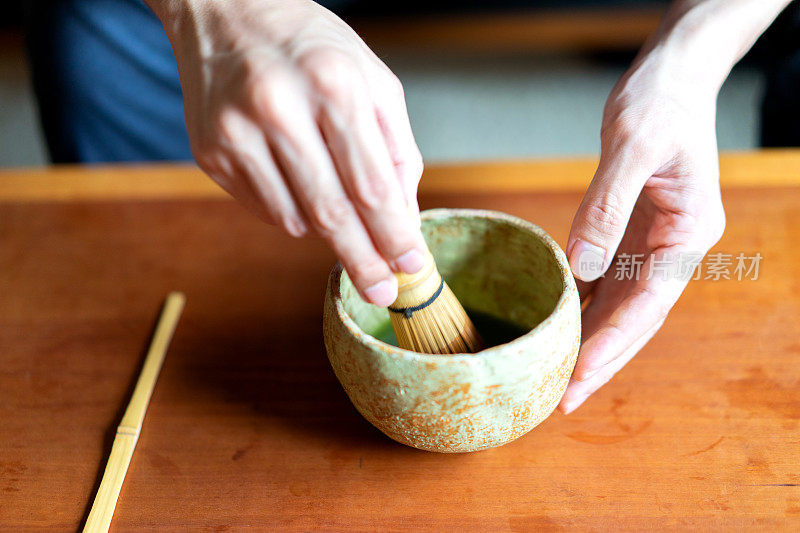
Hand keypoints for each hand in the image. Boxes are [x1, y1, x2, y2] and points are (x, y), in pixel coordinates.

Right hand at [151, 0, 426, 305]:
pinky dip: (293, 212)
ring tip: (340, 210)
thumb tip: (404, 216)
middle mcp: (279, 109)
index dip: (394, 236)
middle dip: (363, 261)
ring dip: (327, 231)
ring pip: (295, 220)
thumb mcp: (373, 80)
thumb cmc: (312, 46)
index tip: (411, 266)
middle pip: (332, 214)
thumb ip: (396, 150)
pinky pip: (265, 209)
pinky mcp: (210, 152)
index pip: (371, 186)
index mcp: (333, 86)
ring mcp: (237, 133)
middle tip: (382, 291)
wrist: (226, 11)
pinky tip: (300, 183)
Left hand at [559, 48, 725, 413]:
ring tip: (556, 378)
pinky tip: (556, 327)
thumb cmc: (660, 102)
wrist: (671, 76)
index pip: (649, 301)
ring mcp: (653, 242)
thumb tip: (581, 267)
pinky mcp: (630, 232)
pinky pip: (607, 280)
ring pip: (621, 306)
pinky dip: (583, 307)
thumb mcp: (631, 147)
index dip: (614, 342)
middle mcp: (674, 246)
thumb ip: (606, 207)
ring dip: (591, 342)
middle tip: (564, 399)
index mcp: (688, 232)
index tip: (580, 374)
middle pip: (637, 317)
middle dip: (602, 359)